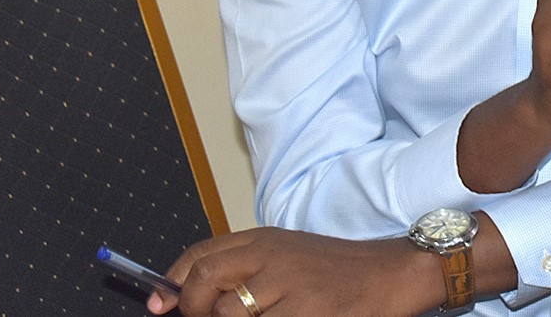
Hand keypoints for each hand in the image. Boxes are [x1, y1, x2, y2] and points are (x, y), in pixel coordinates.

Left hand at [147, 228, 440, 316]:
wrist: (392, 273)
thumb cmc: (337, 270)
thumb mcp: (285, 255)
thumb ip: (244, 268)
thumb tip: (194, 295)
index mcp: (260, 241)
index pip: (199, 256)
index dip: (171, 284)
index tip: (158, 306)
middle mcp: (269, 258)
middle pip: (205, 282)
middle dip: (193, 308)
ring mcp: (288, 286)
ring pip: (229, 313)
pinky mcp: (308, 313)